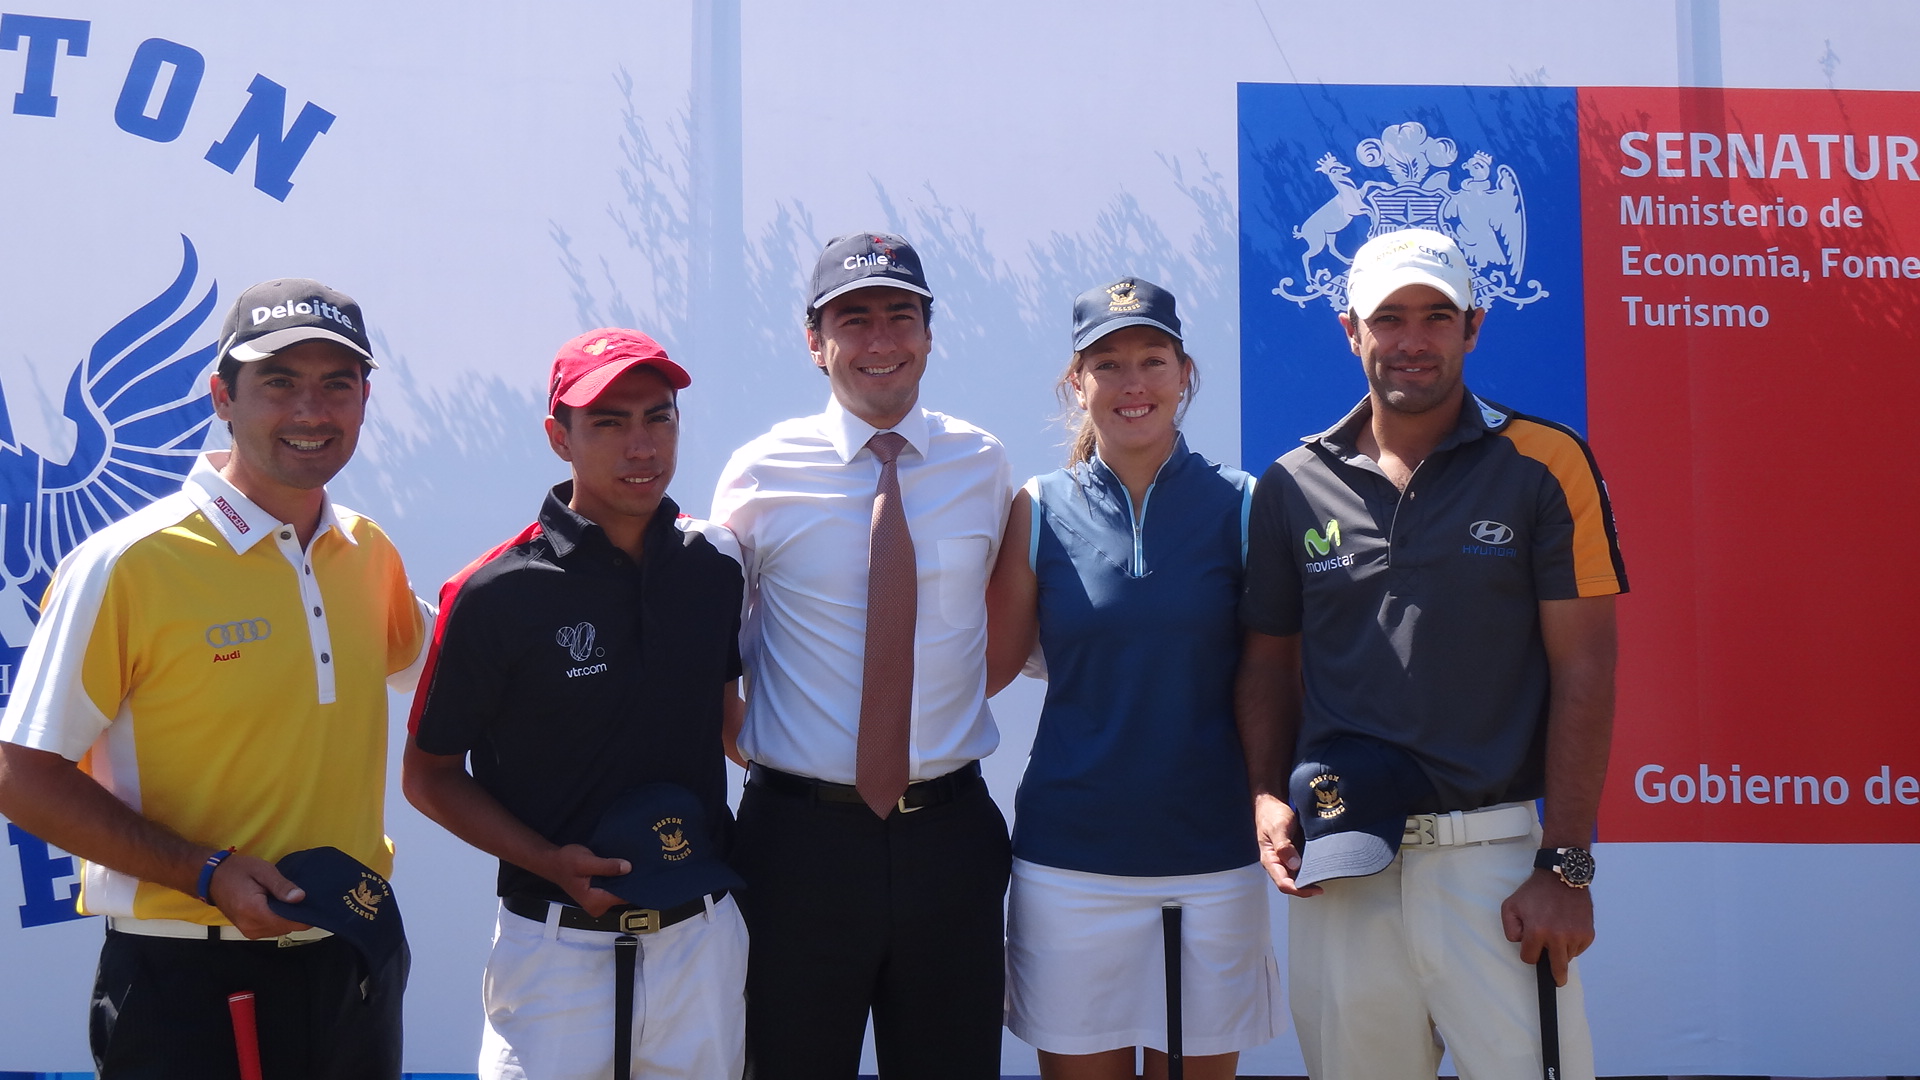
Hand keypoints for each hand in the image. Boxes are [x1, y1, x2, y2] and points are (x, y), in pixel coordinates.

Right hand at [206, 853, 312, 938]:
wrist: (211, 878)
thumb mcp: (263, 871)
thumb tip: (301, 898)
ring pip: (281, 930)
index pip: (290, 923)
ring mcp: (249, 932)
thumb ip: (282, 886)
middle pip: (287, 927)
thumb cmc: (237, 871)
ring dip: (287, 917)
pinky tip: (277, 905)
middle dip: (296, 914)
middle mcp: (252, 927)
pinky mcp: (249, 932)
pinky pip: (272, 929)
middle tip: (299, 895)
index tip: (313, 901)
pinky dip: (278, 919)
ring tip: (286, 899)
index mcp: (255, 912)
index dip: (305, 914)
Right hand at [539, 844, 631, 917]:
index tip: (641, 870)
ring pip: (619, 890)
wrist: (552, 861)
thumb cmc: (565, 862)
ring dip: (623, 878)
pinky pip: (613, 887)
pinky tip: (620, 867)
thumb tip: (627, 868)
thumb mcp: (586, 861)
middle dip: (628, 880)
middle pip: (622, 895)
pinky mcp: (598, 895)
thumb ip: (606, 866)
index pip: (624, 897)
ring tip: (629, 864)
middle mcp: (598, 906)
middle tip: (636, 864)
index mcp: (595, 902)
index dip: (633, 883)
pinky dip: (617, 878)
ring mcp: (598, 902)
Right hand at [1254, 793, 1321, 896]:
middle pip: (1291, 884)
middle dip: (1306, 889)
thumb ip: (1283, 846)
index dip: (1300, 890)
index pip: (1283, 883)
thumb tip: (1293, 864)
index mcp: (1270, 860)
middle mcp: (1277, 863)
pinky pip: (1301, 866)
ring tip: (1325, 877)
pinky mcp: (1292, 853)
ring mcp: (1284, 859)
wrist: (1271, 803)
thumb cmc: (1271, 814)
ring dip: (1309, 879)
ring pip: (1296, 877)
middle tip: (1323, 886)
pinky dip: (1311, 869)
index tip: (1316, 889)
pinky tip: (1321, 866)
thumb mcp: (1278, 827)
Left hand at [1500, 868, 1594, 985]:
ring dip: (1562, 950)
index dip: (1528, 953)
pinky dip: (1574, 943)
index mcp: (1537, 931)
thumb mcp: (1510, 906)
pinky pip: (1580, 948)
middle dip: (1556, 976)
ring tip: (1557, 931)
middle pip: (1557, 968)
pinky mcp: (1588, 933)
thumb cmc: (1535, 891)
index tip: (1530, 947)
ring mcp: (1575, 936)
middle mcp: (1558, 936)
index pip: (1530, 958)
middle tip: (1558, 981)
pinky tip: (1568, 929)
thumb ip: (1510, 929)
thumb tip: (1521, 943)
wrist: (1561, 876)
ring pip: (1568, 956)